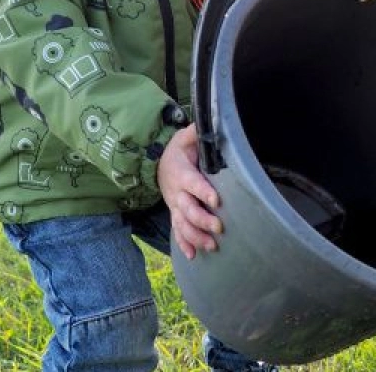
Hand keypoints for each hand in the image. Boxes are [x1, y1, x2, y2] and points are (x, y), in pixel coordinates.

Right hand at [157, 124, 222, 259]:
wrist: (155, 163)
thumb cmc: (177, 150)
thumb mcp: (185, 137)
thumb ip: (197, 131)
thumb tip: (212, 119)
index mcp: (182, 174)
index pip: (193, 183)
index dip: (203, 191)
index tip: (216, 199)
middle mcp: (177, 193)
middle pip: (187, 209)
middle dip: (202, 220)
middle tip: (219, 227)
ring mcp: (174, 206)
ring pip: (182, 224)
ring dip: (196, 236)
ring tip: (212, 246)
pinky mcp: (174, 214)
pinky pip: (177, 231)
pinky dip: (184, 244)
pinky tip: (193, 255)